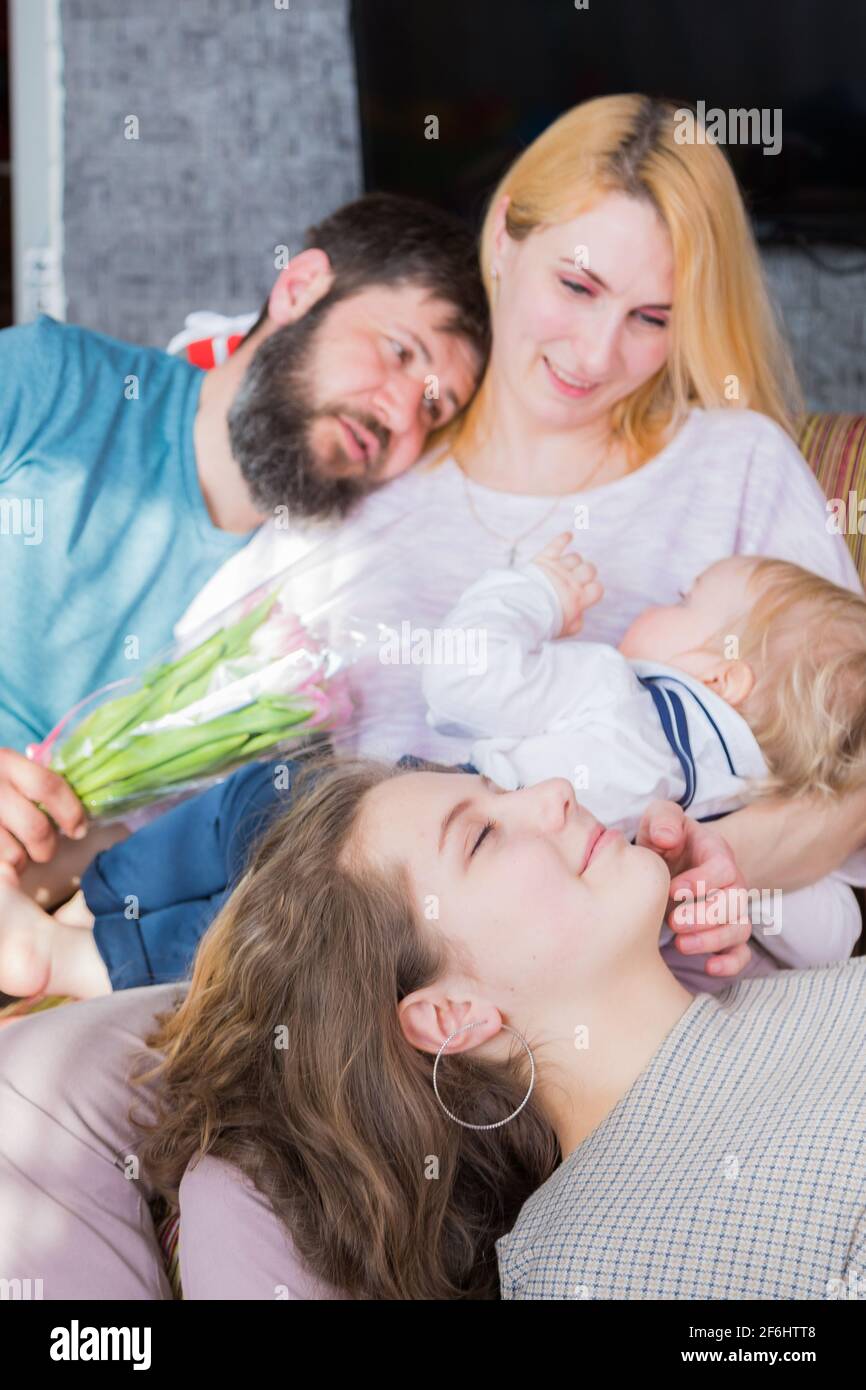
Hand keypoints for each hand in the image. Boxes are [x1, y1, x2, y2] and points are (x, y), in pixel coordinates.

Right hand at [0, 748, 86, 881]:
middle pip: (36, 827)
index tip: (78, 829)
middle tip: (45, 851)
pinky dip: (5, 871)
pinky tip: (2, 862)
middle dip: (47, 847)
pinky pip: (0, 867)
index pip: (48, 786)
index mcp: (4, 762)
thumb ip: (33, 779)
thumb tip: (74, 809)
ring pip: (13, 855)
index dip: (71, 812)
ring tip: (16, 856)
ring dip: (20, 862)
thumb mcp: (5, 769)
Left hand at [529, 532, 602, 637]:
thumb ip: (577, 622)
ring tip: (566, 568)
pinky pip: (556, 544)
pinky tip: (568, 535)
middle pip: (590, 569)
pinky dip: (563, 538)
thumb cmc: (543, 622)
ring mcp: (558, 569)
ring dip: (573, 562)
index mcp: (579, 598)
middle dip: (586, 574)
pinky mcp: (544, 560)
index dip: (594, 589)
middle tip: (576, 580)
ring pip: (575, 558)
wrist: (521, 610)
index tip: (587, 593)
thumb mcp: (565, 629)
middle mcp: (572, 581)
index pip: (598, 588)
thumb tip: (580, 614)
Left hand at [636, 800, 752, 978]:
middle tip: (672, 921)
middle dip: (705, 916)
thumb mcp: (659, 819)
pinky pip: (741, 953)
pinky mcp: (725, 932)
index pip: (723, 868)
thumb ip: (663, 819)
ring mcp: (731, 909)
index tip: (671, 891)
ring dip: (712, 940)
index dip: (700, 882)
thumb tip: (668, 837)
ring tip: (680, 944)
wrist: (667, 858)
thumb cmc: (664, 839)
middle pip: (735, 902)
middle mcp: (731, 882)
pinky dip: (730, 964)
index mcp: (717, 853)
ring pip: (739, 929)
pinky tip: (709, 968)